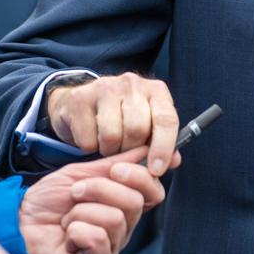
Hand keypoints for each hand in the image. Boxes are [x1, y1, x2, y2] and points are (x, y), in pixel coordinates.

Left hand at [21, 148, 165, 253]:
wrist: (19, 221)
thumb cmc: (49, 200)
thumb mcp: (81, 173)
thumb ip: (114, 162)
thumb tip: (146, 147)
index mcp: (124, 205)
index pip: (154, 192)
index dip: (140, 177)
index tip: (115, 170)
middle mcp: (124, 228)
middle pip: (133, 203)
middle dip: (98, 190)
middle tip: (75, 194)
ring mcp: (112, 249)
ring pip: (114, 219)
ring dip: (80, 212)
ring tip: (66, 219)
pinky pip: (97, 239)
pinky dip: (75, 231)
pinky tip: (66, 237)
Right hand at [47, 73, 178, 175]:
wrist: (81, 104)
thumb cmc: (122, 119)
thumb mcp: (147, 128)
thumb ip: (162, 145)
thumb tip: (174, 161)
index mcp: (156, 91)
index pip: (166, 120)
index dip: (163, 148)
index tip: (156, 170)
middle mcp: (132, 83)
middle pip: (137, 130)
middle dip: (130, 150)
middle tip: (124, 151)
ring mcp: (104, 87)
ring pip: (112, 136)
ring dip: (110, 151)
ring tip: (109, 145)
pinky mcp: (79, 98)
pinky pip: (88, 140)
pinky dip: (90, 148)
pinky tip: (92, 138)